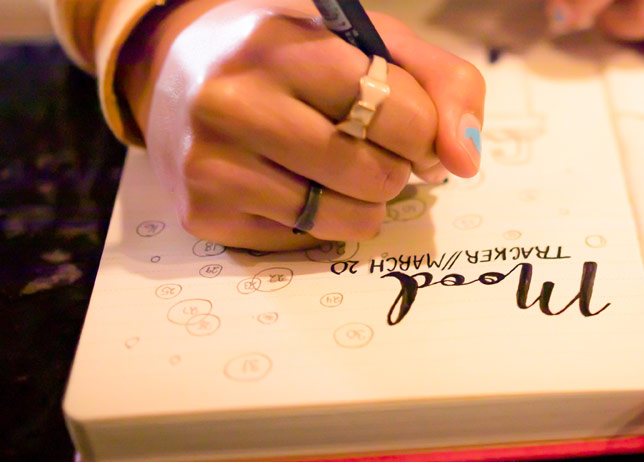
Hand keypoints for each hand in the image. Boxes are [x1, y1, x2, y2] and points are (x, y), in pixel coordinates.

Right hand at [119, 0, 484, 250]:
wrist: (178, 72)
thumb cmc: (293, 54)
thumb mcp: (367, 39)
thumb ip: (442, 83)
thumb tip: (465, 159)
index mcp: (282, 46)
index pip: (400, 113)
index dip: (425, 129)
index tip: (410, 124)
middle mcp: (234, 103)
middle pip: (376, 173)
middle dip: (396, 166)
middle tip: (372, 145)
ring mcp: (212, 163)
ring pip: (347, 216)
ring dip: (368, 201)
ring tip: (342, 166)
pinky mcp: (204, 213)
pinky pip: (307, 241)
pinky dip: (325, 221)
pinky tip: (298, 183)